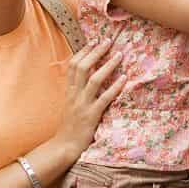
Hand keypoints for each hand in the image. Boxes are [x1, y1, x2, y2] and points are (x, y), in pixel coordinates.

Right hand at [56, 37, 125, 158]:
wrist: (63, 146)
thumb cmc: (69, 126)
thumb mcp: (69, 105)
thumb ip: (75, 91)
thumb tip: (85, 77)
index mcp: (68, 91)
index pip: (73, 65)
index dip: (83, 51)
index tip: (94, 41)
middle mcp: (74, 95)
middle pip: (83, 67)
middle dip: (96, 52)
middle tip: (108, 41)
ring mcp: (83, 105)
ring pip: (94, 79)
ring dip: (108, 65)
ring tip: (119, 55)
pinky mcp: (92, 115)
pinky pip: (105, 98)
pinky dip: (115, 87)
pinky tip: (124, 78)